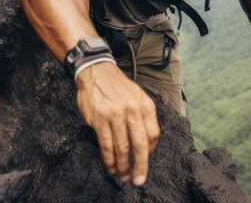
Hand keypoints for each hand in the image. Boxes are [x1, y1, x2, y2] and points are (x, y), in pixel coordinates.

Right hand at [76, 62, 159, 185]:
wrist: (97, 71)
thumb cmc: (118, 87)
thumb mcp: (138, 96)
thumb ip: (143, 116)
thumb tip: (146, 143)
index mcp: (145, 104)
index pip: (153, 133)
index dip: (151, 151)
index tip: (146, 160)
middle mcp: (132, 110)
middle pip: (139, 144)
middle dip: (140, 165)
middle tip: (139, 179)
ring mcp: (115, 115)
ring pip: (122, 147)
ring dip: (123, 165)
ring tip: (123, 176)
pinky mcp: (100, 119)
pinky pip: (106, 144)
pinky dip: (109, 159)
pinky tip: (111, 166)